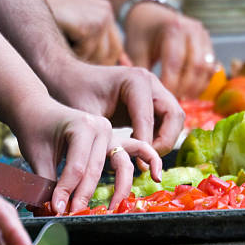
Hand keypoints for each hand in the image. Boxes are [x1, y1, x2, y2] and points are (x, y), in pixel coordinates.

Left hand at [12, 97, 161, 212]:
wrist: (37, 110)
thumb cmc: (35, 130)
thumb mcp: (36, 155)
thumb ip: (46, 183)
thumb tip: (53, 210)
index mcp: (82, 126)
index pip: (77, 167)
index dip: (66, 191)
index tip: (56, 209)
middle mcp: (102, 128)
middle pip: (97, 169)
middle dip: (84, 195)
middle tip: (75, 214)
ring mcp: (112, 133)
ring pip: (122, 164)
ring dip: (119, 188)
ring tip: (112, 208)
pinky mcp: (116, 139)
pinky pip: (138, 149)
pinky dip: (150, 160)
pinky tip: (155, 176)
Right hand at [42, 0, 124, 64]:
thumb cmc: (36, 21)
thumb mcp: (67, 32)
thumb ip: (85, 47)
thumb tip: (107, 69)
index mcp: (100, 10)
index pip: (113, 49)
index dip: (99, 65)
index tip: (84, 75)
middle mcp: (104, 10)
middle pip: (110, 55)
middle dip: (90, 65)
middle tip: (65, 62)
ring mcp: (100, 15)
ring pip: (97, 58)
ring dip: (77, 60)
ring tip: (57, 46)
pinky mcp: (90, 24)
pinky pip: (85, 55)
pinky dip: (69, 55)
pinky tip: (55, 39)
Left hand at [50, 63, 184, 157]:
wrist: (70, 78)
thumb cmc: (74, 94)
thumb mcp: (85, 116)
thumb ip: (102, 138)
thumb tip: (115, 165)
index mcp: (135, 80)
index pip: (148, 118)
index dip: (145, 144)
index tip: (137, 166)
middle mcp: (150, 82)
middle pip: (174, 116)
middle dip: (164, 142)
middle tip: (147, 162)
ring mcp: (154, 89)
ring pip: (174, 119)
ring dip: (164, 140)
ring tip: (143, 157)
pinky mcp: (153, 100)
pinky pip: (166, 121)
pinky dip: (159, 137)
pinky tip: (140, 149)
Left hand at [124, 3, 214, 98]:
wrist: (151, 14)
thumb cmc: (141, 34)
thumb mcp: (135, 50)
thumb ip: (140, 72)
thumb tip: (146, 97)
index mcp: (173, 28)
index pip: (175, 63)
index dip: (170, 84)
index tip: (161, 99)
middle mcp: (192, 30)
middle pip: (195, 66)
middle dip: (184, 88)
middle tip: (173, 103)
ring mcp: (203, 36)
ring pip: (206, 68)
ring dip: (195, 88)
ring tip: (183, 101)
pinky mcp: (208, 44)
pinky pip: (211, 68)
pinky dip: (202, 83)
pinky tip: (190, 94)